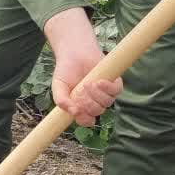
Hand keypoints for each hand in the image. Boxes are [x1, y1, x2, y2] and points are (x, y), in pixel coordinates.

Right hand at [44, 8, 121, 126]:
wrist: (74, 53)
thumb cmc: (66, 71)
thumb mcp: (58, 87)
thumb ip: (61, 100)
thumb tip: (73, 112)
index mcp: (81, 106)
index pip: (86, 121)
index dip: (84, 119)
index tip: (78, 111)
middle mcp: (95, 102)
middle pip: (97, 111)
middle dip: (88, 102)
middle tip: (80, 89)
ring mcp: (106, 93)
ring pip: (107, 103)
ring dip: (97, 94)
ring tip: (87, 82)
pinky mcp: (115, 83)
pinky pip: (116, 91)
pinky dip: (108, 88)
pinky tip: (99, 82)